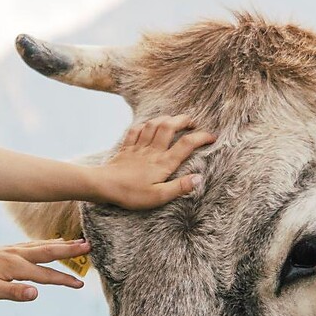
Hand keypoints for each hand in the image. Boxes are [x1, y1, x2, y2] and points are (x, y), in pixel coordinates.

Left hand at [0, 237, 91, 301]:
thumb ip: (14, 292)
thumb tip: (36, 293)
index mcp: (16, 266)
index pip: (46, 275)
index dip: (64, 280)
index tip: (81, 284)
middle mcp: (18, 254)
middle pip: (50, 251)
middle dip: (71, 250)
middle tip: (91, 246)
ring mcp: (15, 249)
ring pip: (44, 245)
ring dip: (63, 244)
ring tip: (80, 243)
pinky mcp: (10, 249)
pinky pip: (35, 243)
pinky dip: (49, 242)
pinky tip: (53, 243)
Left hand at [89, 116, 214, 209]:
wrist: (103, 186)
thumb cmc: (131, 194)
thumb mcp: (158, 196)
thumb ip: (179, 187)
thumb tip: (199, 178)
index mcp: (163, 163)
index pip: (186, 144)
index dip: (201, 137)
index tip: (212, 137)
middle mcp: (152, 151)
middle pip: (170, 126)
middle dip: (183, 120)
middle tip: (192, 122)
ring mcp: (138, 147)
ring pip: (153, 124)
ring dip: (165, 119)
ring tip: (173, 120)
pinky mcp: (125, 148)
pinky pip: (136, 130)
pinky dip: (144, 125)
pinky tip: (148, 126)